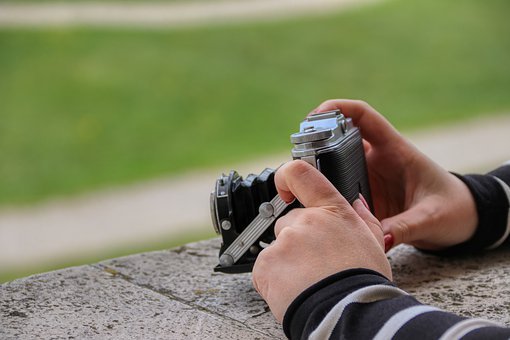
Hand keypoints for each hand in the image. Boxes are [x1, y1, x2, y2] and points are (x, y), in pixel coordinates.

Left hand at [252, 160, 390, 322]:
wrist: (348, 315)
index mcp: (332, 211)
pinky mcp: (266, 263)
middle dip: (297, 240)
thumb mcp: (373, 244)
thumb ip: (362, 218)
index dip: (286, 175)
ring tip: (308, 282)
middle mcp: (305, 220)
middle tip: (314, 264)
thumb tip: (355, 202)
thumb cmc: (364, 283)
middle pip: (289, 222)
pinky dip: (273, 280)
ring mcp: (284, 241)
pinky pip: (264, 268)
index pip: (301, 174)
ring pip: (277, 247)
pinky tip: (293, 290)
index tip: (284, 188)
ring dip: (286, 262)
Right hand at [312, 99, 477, 250]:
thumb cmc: (454, 209)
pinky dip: (323, 195)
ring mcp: (368, 178)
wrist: (463, 221)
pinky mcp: (364, 196)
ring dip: (316, 172)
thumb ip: (404, 227)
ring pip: (333, 166)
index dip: (337, 108)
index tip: (314, 116)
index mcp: (395, 150)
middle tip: (296, 161)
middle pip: (338, 140)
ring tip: (296, 186)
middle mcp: (377, 160)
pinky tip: (311, 206)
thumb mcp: (431, 217)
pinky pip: (338, 191)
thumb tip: (376, 239)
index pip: (362, 116)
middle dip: (314, 144)